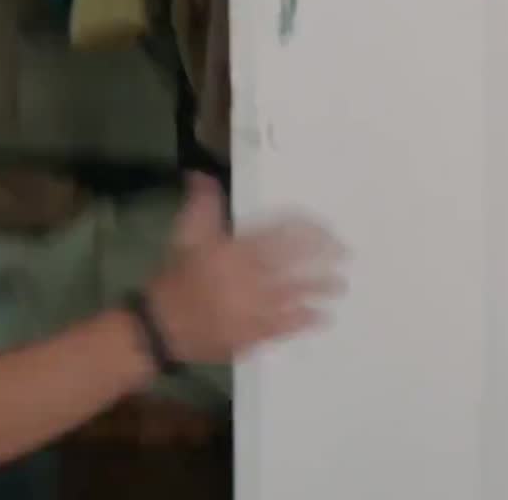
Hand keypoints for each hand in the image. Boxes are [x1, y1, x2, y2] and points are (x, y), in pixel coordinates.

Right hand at [147, 173, 344, 362]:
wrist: (163, 326)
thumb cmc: (176, 277)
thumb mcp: (185, 235)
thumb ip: (201, 204)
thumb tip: (201, 173)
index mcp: (238, 252)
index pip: (282, 235)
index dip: (307, 231)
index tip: (325, 228)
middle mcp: (253, 279)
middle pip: (297, 264)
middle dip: (323, 258)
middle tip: (344, 253)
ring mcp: (257, 308)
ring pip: (297, 295)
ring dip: (320, 289)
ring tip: (339, 286)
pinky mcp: (256, 333)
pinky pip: (287, 325)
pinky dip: (306, 320)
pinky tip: (321, 317)